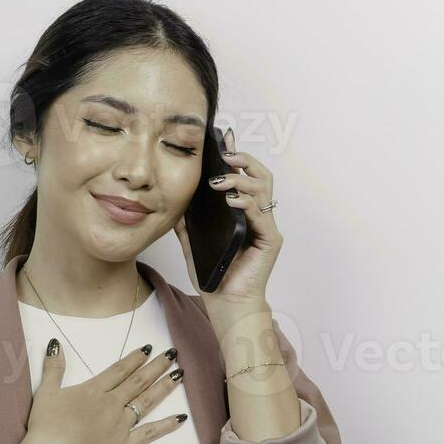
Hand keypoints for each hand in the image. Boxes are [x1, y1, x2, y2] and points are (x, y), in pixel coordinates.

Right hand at [24, 340, 187, 443]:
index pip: (119, 370)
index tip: (148, 348)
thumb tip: (57, 342)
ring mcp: (121, 425)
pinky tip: (181, 417)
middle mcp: (112, 404)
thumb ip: (53, 367)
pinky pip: (150, 433)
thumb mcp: (45, 392)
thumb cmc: (46, 427)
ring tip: (180, 374)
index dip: (135, 358)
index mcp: (94, 390)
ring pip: (147, 402)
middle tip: (173, 353)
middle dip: (157, 366)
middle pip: (138, 381)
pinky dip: (166, 426)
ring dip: (164, 387)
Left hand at [173, 126, 282, 321]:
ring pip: (263, 190)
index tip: (223, 138)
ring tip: (221, 180)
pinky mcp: (270, 240)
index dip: (236, 156)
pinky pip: (261, 215)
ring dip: (241, 179)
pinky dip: (246, 203)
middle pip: (260, 176)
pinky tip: (231, 200)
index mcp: (243, 214)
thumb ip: (187, 223)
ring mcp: (266, 228)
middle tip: (225, 154)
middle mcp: (258, 217)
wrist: (226, 304)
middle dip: (244, 160)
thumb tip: (173, 201)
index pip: (244, 177)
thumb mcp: (193, 243)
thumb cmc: (214, 276)